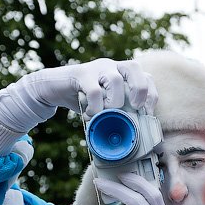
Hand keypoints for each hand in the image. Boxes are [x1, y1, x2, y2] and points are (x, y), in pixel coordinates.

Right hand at [0, 59, 156, 133]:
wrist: (54, 89)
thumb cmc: (84, 101)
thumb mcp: (105, 108)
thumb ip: (120, 114)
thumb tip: (137, 138)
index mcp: (122, 73)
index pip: (146, 77)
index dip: (151, 94)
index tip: (147, 113)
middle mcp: (112, 66)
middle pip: (134, 67)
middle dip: (140, 89)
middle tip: (136, 108)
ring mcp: (96, 67)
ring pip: (115, 79)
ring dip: (115, 101)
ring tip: (107, 114)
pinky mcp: (80, 73)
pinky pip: (94, 90)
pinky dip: (96, 107)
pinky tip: (91, 115)